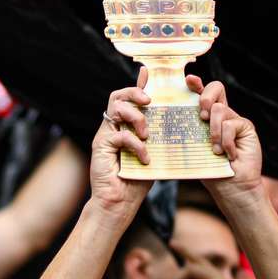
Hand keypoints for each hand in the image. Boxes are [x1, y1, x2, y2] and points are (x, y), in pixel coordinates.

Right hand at [93, 76, 154, 214]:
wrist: (118, 204)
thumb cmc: (137, 181)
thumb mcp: (154, 154)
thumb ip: (160, 138)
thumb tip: (176, 123)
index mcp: (125, 126)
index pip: (129, 98)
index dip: (138, 84)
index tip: (149, 74)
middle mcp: (113, 127)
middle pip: (118, 96)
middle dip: (135, 92)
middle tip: (150, 101)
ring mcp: (105, 135)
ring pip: (116, 108)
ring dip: (136, 117)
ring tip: (147, 134)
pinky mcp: (101, 146)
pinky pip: (120, 135)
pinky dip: (136, 145)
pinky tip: (145, 158)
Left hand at [188, 75, 262, 194]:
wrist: (231, 188)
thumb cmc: (211, 171)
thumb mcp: (194, 150)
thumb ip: (188, 132)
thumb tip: (169, 119)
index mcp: (207, 118)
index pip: (201, 93)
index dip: (196, 83)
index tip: (189, 80)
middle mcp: (222, 115)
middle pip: (216, 87)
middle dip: (206, 98)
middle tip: (202, 118)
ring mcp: (235, 120)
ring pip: (220, 110)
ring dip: (214, 132)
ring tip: (216, 150)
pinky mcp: (246, 127)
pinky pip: (231, 124)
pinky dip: (227, 142)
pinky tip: (229, 155)